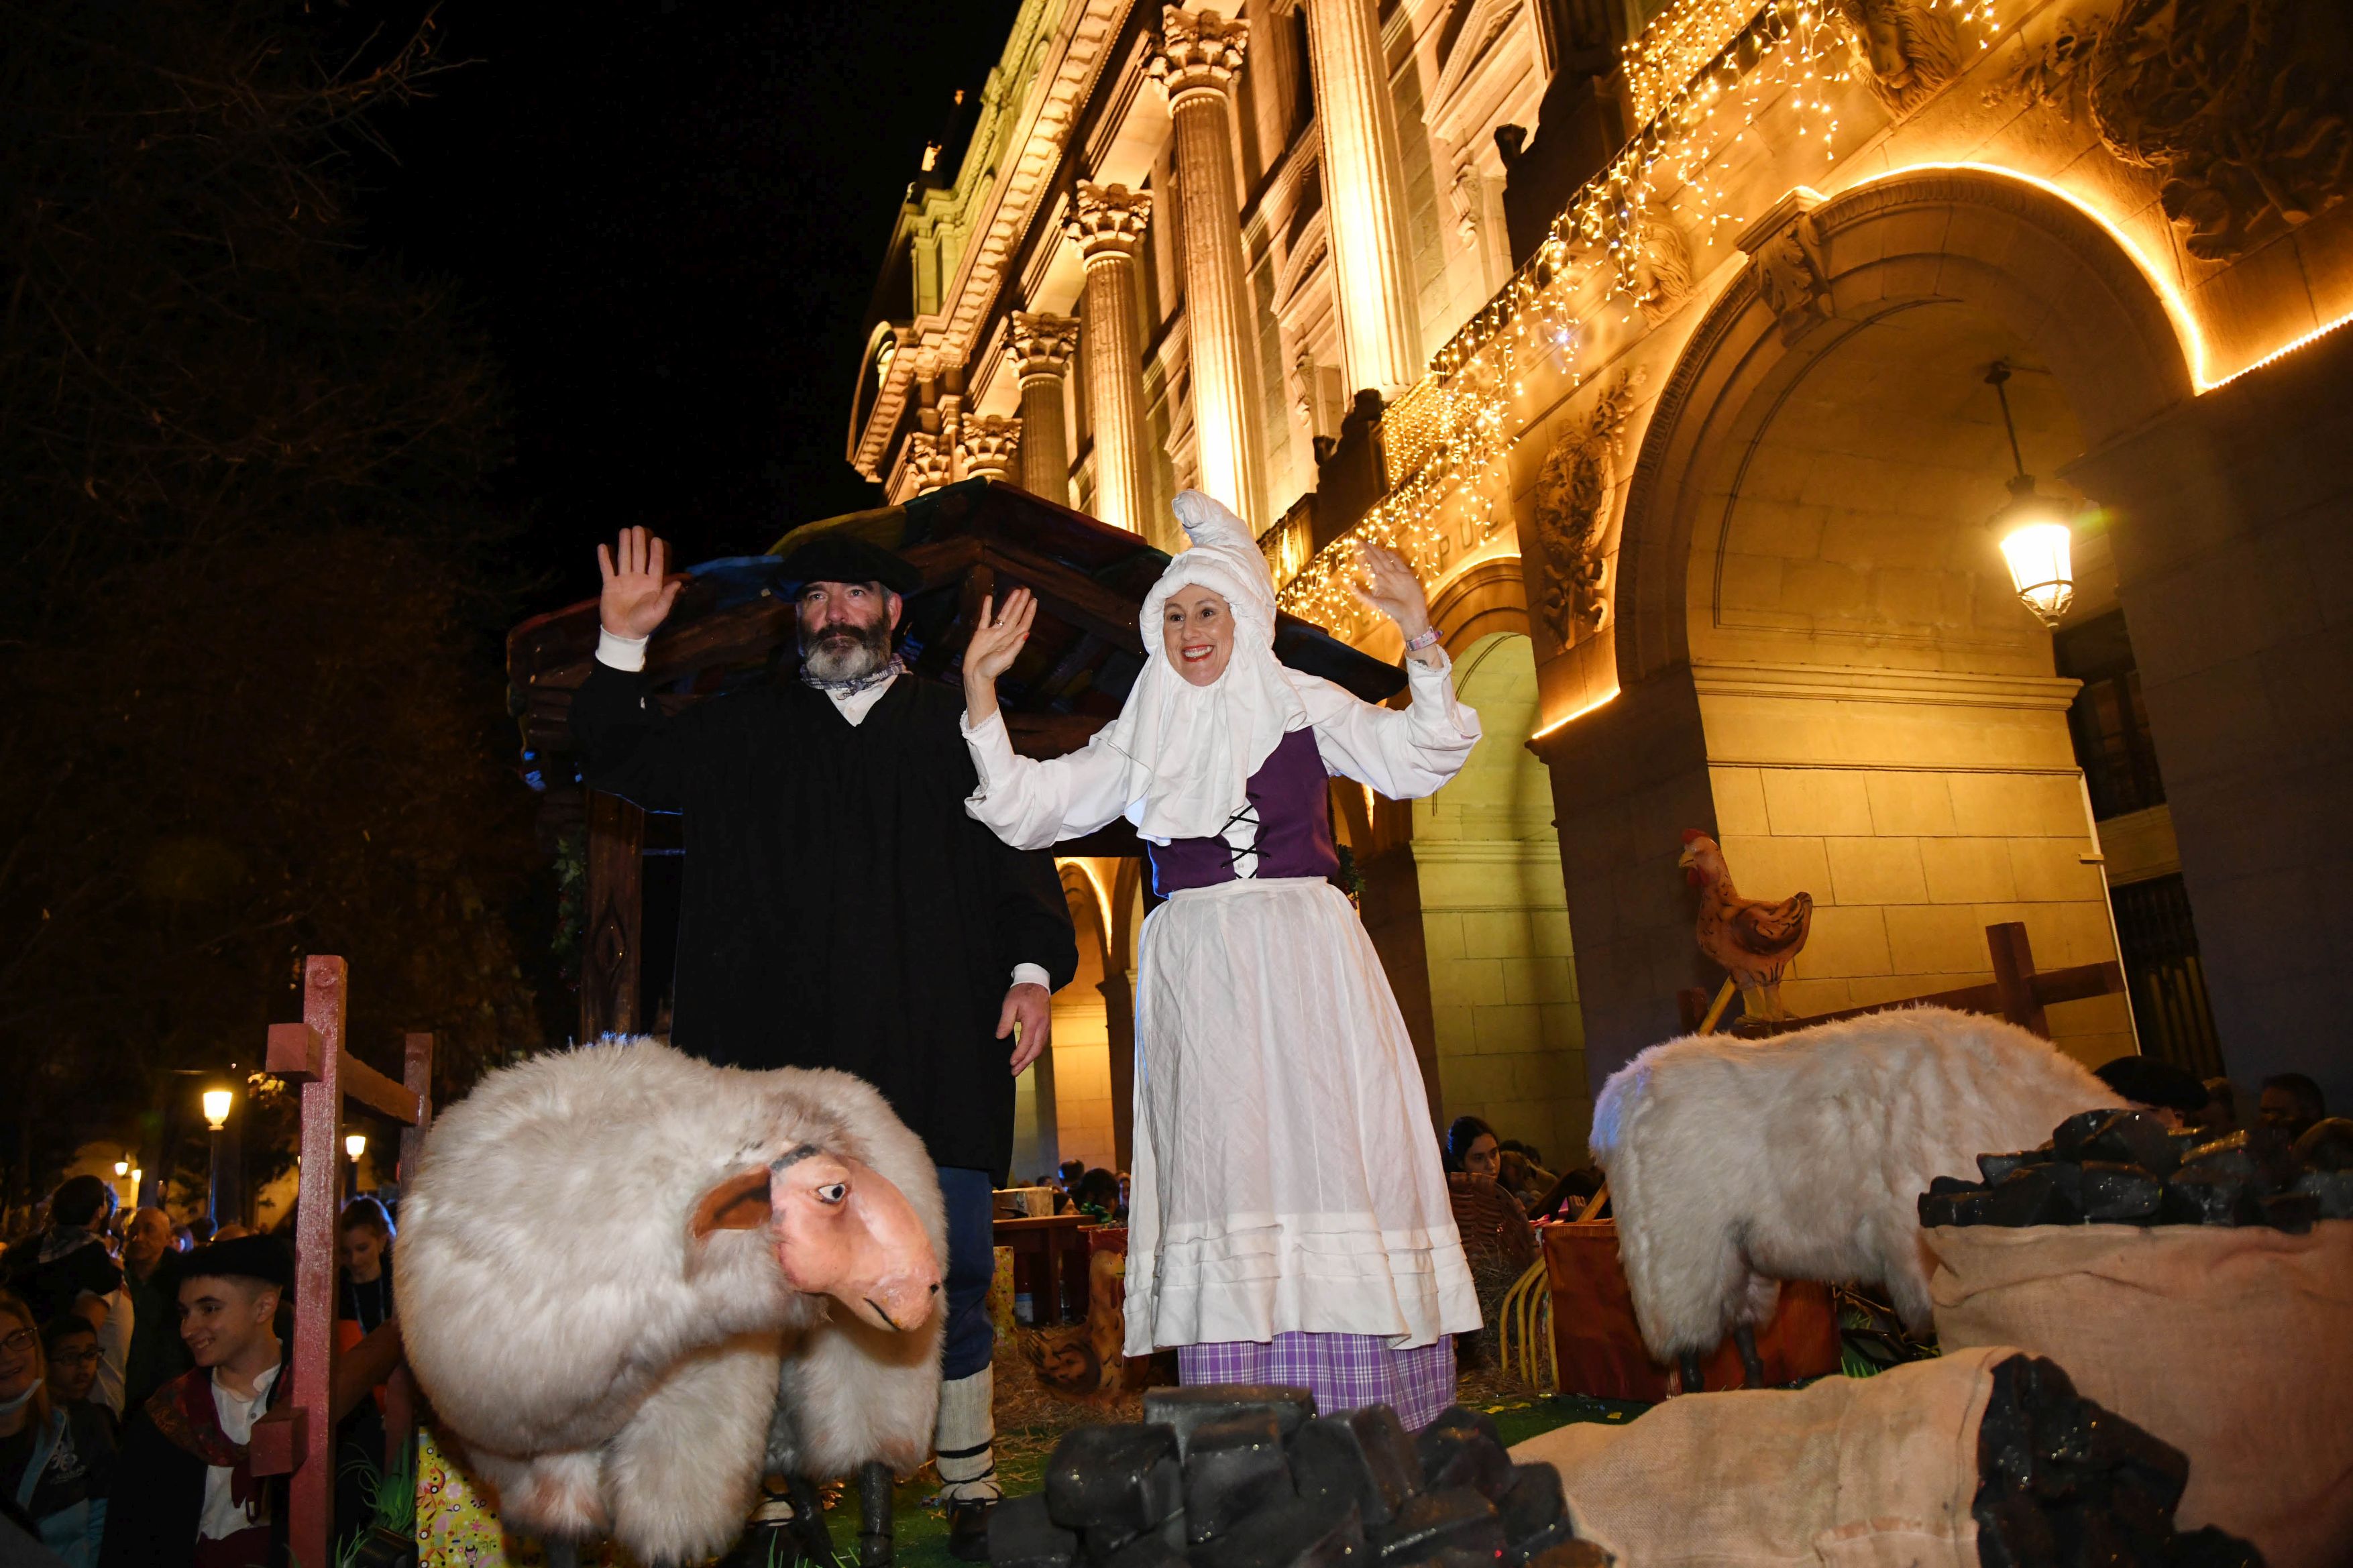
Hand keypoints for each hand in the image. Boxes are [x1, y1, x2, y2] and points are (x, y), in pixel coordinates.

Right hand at [597, 526, 682, 639]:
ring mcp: (624, 581)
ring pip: (624, 559)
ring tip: (624, 530)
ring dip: (624, 545)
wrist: (623, 633)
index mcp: (653, 584)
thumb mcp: (660, 611)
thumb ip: (668, 597)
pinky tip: (603, 546)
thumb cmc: (644, 623)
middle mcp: (639, 579)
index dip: (656, 552)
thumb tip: (679, 583)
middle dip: (639, 543)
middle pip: (639, 557)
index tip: (656, 539)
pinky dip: (605, 558)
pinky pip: (607, 569)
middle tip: (638, 527)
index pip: (656, 564)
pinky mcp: (610, 585)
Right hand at [961, 588, 1035, 726]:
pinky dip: (987, 608)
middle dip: (1021, 603)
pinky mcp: (981, 634)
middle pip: (1014, 615)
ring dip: (1008, 603)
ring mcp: (992, 633)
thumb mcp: (1006, 659)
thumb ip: (1016, 646)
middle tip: (1026, 589)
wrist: (975, 675)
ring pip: (1002, 614)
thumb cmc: (992, 670)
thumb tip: (1027, 633)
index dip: (1029, 612)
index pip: (1023, 623)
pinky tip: (989, 597)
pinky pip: (984, 618)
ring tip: (1014, 591)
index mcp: (1012, 640)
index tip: (1034, 600)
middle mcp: (1004, 634)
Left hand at [998, 982, 1051, 1073]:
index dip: (1018, 1054)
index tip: (1011, 1063)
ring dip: (1029, 1060)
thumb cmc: (1022, 992)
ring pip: (1040, 1048)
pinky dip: (1034, 1052)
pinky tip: (1026, 1057)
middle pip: (1035, 1050)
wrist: (1037, 982)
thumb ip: (1005, 1021)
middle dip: (1025, 1063)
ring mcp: (1046, 1027)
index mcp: (1034, 1020)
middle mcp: (1043, 1026)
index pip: (1026, 1042)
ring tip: (1019, 1068)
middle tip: (1014, 1072)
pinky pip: (1041, 1043)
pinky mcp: (1046, 1027)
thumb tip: (1000, 1037)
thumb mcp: (1009, 1003)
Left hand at [1353, 542, 1431, 641]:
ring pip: (1385, 560)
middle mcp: (1385, 577)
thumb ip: (1361, 593)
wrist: (1411, 615)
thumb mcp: (1374, 602)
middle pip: (1374, 561)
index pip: (1366, 567)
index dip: (1360, 557)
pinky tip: (1387, 550)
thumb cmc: (1392, 611)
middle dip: (1367, 551)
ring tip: (1370, 543)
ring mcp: (1396, 575)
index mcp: (1377, 583)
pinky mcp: (1407, 575)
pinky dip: (1393, 556)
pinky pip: (1399, 563)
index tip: (1354, 548)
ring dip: (1377, 551)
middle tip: (1359, 540)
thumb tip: (1347, 582)